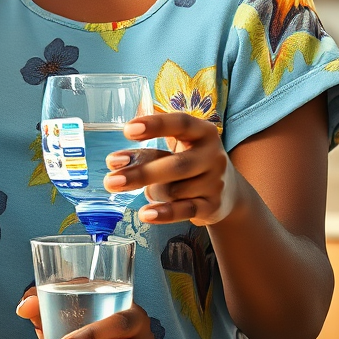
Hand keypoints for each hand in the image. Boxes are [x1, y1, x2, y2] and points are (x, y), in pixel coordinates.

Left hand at [106, 113, 242, 226]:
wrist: (229, 192)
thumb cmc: (190, 161)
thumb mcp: (174, 150)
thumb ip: (147, 153)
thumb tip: (115, 163)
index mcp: (203, 132)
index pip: (180, 123)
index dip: (155, 125)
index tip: (127, 130)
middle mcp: (213, 155)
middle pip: (175, 164)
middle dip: (141, 173)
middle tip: (110, 181)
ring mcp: (215, 182)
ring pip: (174, 190)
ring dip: (153, 192)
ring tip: (149, 192)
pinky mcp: (213, 206)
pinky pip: (185, 210)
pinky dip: (165, 213)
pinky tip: (146, 214)